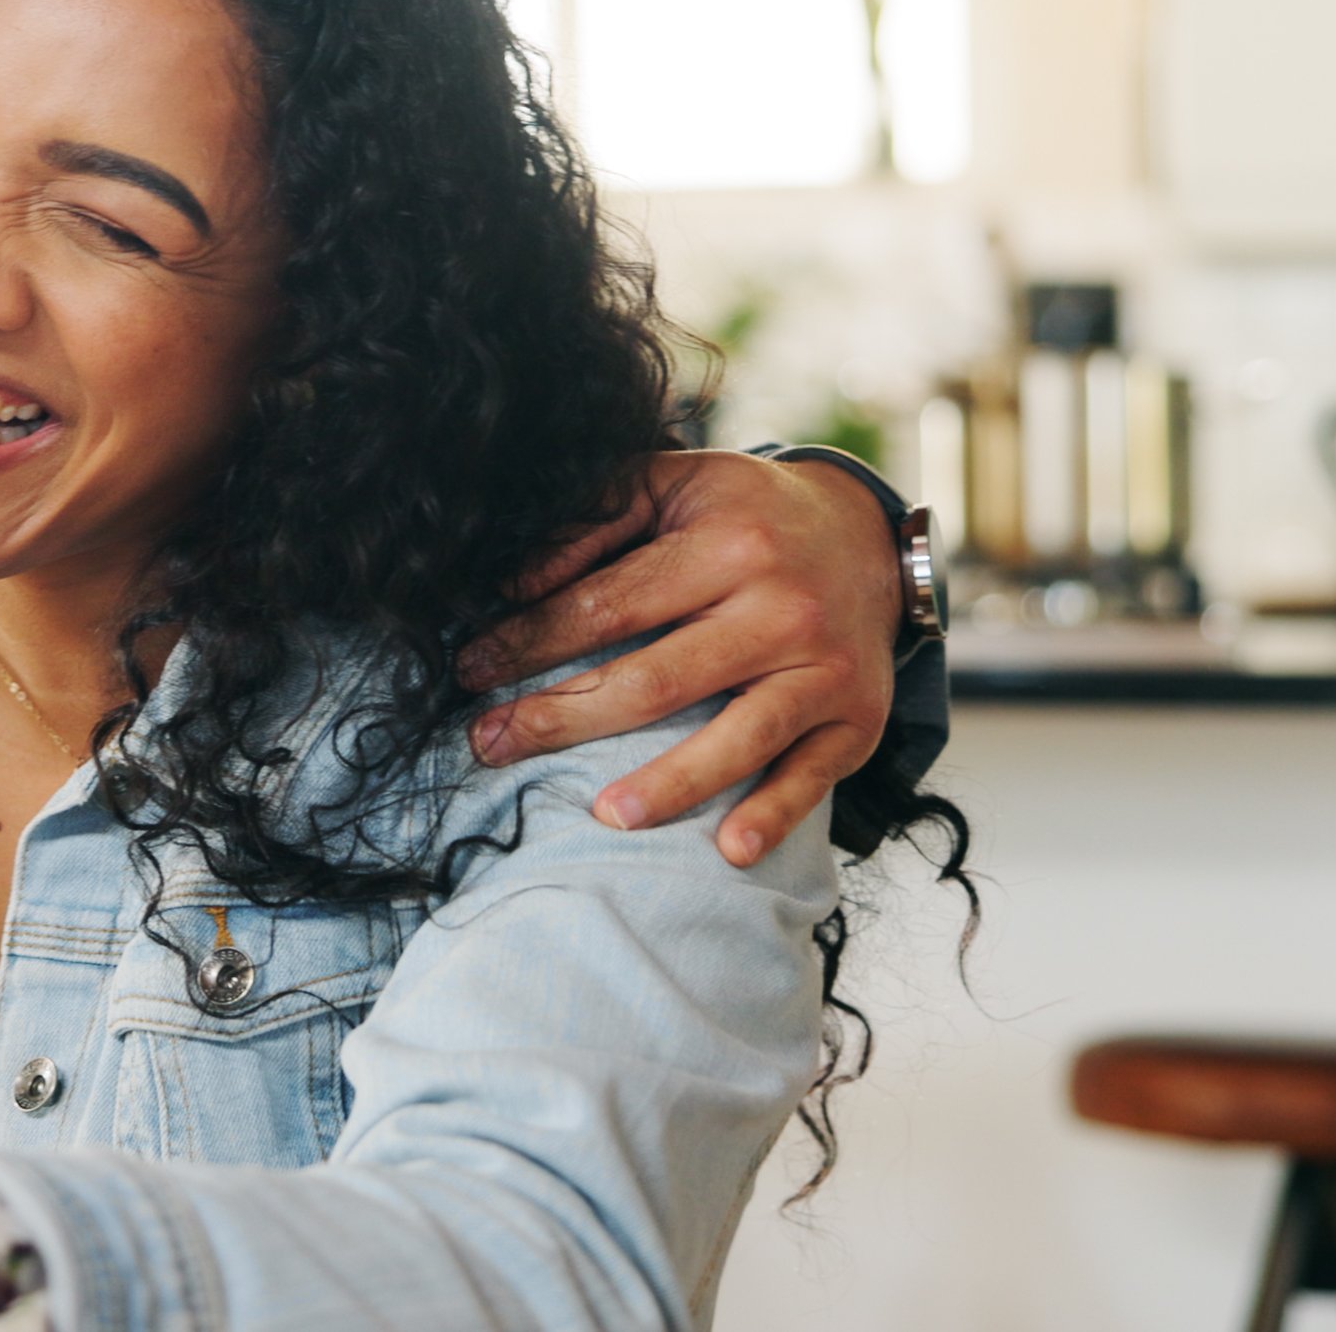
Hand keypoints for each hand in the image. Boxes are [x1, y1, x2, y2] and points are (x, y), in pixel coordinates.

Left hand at [458, 449, 900, 867]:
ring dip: (668, 784)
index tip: (469, 669)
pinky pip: (811, 776)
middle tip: (491, 743)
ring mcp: (824, 670)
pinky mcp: (857, 720)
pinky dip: (774, 816)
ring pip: (737, 738)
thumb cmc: (744, 516)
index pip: (609, 607)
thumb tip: (515, 582)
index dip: (530, 641)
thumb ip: (593, 520)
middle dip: (563, 718)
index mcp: (728, 544)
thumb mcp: (671, 487)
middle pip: (657, 680)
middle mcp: (781, 608)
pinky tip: (729, 849)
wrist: (866, 541)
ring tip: (603, 815)